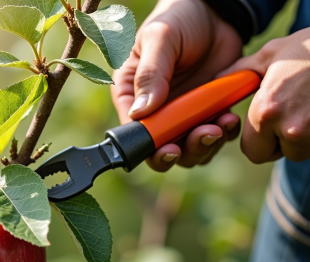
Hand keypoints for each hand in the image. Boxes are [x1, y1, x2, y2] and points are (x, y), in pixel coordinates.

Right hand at [111, 0, 242, 170]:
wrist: (217, 12)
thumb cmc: (179, 18)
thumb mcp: (161, 38)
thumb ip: (151, 73)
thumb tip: (141, 112)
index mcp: (130, 94)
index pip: (132, 130)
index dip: (148, 145)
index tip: (168, 146)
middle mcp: (152, 110)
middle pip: (159, 149)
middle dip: (181, 150)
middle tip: (203, 134)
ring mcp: (180, 115)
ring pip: (187, 149)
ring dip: (205, 145)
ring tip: (222, 124)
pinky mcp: (205, 113)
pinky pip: (212, 136)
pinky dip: (222, 134)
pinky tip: (230, 118)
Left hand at [219, 28, 309, 162]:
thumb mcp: (271, 54)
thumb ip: (240, 73)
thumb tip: (217, 80)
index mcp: (267, 111)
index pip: (252, 152)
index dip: (259, 141)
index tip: (268, 126)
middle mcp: (290, 127)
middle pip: (279, 155)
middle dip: (281, 142)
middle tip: (291, 114)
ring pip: (302, 150)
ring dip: (304, 137)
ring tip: (309, 107)